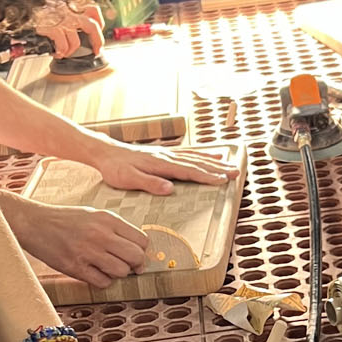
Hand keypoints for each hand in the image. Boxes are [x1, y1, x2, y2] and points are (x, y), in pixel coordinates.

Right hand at [12, 203, 148, 285]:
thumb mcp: (94, 215)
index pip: (142, 240)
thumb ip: (115, 229)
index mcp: (108, 219)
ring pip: (121, 272)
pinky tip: (95, 273)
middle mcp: (101, 234)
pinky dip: (103, 281)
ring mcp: (88, 252)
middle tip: (129, 267)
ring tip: (108, 268)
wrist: (35, 223)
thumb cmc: (66, 220)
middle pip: (136, 257)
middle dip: (136, 265)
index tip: (136, 255)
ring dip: (118, 274)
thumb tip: (137, 248)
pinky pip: (103, 282)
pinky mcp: (75, 267)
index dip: (142, 251)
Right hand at [34, 0, 104, 58]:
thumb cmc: (35, 7)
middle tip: (96, 50)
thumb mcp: (53, 6)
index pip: (93, 10)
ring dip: (71, 50)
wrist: (20, 2)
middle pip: (92, 26)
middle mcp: (69, 11)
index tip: (99, 30)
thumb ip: (64, 12)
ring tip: (65, 53)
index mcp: (70, 4)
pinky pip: (62, 44)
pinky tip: (56, 52)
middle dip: (97, 40)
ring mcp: (62, 19)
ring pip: (76, 40)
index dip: (98, 21)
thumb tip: (72, 28)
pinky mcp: (53, 28)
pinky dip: (60, 51)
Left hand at [89, 138, 235, 194]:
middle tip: (236, 173)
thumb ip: (150, 183)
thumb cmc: (115, 168)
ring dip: (214, 161)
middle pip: (197, 162)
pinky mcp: (165, 153)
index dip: (207, 176)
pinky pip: (189, 153)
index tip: (222, 181)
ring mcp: (167, 153)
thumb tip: (170, 189)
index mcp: (160, 164)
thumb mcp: (128, 179)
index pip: (188, 171)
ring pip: (196, 156)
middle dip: (218, 168)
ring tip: (231, 164)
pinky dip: (203, 153)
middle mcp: (167, 156)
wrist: (106, 153)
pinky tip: (212, 153)